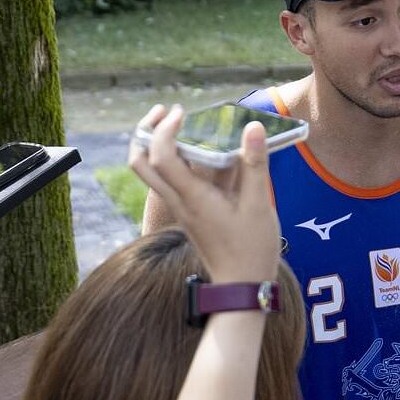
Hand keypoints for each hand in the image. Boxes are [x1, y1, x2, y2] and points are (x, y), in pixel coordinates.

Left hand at [128, 105, 279, 282]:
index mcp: (192, 198)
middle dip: (144, 132)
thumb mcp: (259, 204)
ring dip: (156, 144)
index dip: (164, 129)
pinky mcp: (189, 213)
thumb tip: (253, 126)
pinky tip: (205, 153)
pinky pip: (171, 181)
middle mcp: (179, 202)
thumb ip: (255, 164)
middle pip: (140, 163)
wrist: (241, 286)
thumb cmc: (252, 248)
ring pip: (151, 173)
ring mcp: (181, 208)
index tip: (182, 113)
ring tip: (180, 125)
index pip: (161, 156)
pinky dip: (177, 160)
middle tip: (164, 113)